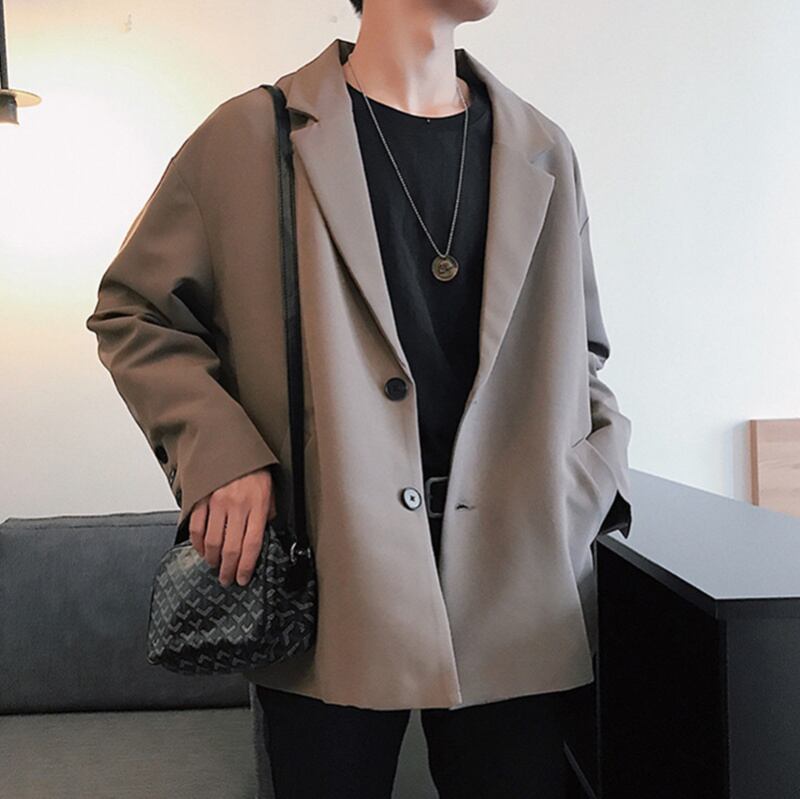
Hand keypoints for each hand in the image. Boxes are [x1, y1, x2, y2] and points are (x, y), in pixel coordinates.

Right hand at [188, 466, 277, 586]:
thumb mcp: (270, 492)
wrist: (232, 446)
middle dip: (228, 569)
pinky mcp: (201, 499)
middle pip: (231, 548)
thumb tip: (264, 537)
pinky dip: (198, 544)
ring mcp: (217, 503)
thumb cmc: (254, 471)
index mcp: (257, 505)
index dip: (246, 566)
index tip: (242, 579)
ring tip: (216, 567)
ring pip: (212, 542)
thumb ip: (267, 515)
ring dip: (213, 560)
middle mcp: (237, 506)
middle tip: (226, 580)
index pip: (252, 544)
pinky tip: (202, 551)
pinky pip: (197, 528)